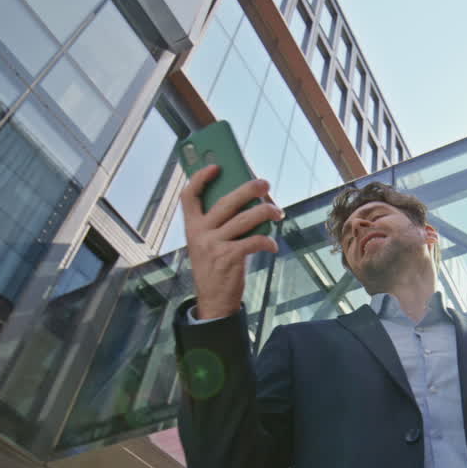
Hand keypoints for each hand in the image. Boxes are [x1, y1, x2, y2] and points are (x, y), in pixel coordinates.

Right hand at [181, 165, 283, 318]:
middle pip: (226, 202)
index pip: (188, 196)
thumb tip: (248, 202)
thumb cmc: (215, 267)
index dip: (200, 178)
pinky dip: (267, 241)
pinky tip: (272, 245)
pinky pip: (253, 241)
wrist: (213, 301)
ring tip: (278, 212)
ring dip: (265, 212)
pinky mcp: (228, 258)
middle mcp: (200, 233)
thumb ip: (219, 223)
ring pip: (244, 219)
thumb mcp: (208, 243)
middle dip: (248, 189)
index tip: (216, 167)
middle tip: (264, 184)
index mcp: (192, 226)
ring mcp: (213, 245)